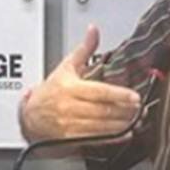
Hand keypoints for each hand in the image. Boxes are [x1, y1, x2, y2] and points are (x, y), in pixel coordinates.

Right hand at [20, 25, 141, 141]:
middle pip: (103, 110)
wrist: (30, 115)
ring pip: (101, 126)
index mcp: (70, 88)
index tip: (134, 96)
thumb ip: (84, 49)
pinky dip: (112, 138)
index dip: (119, 95)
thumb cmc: (51, 91)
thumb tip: (93, 30)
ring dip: (122, 124)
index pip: (99, 92)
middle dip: (125, 110)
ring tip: (136, 119)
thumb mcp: (66, 66)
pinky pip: (95, 139)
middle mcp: (69, 107)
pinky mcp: (71, 139)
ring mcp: (69, 125)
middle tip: (140, 108)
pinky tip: (124, 134)